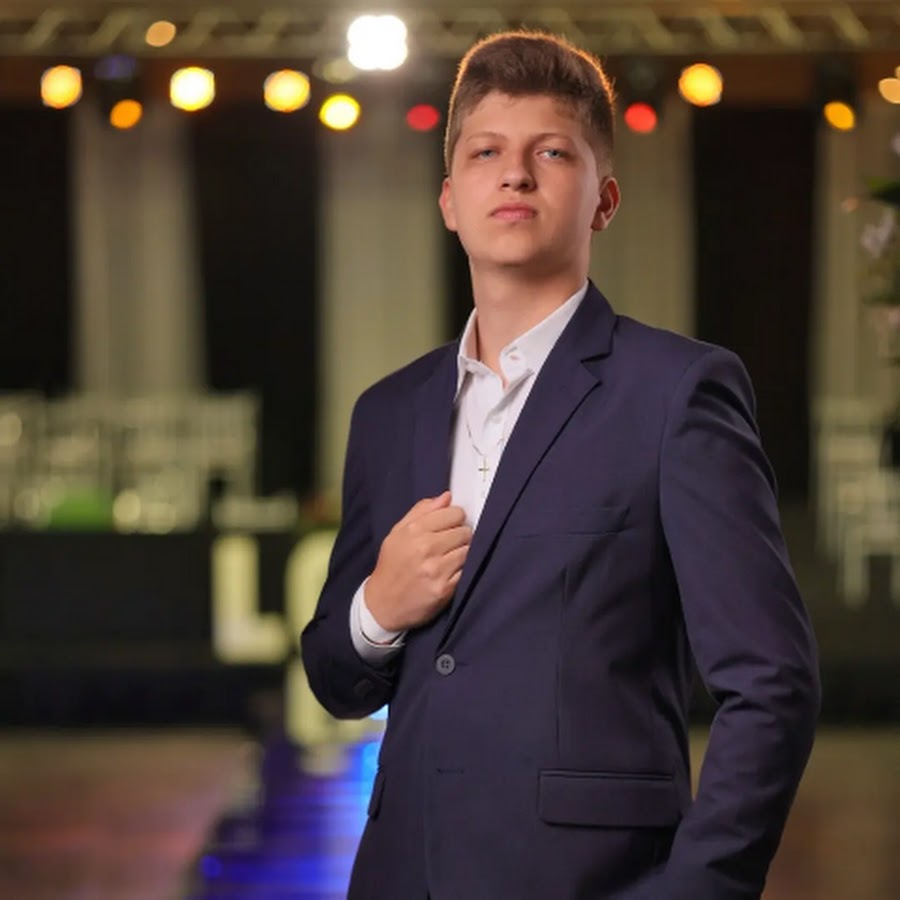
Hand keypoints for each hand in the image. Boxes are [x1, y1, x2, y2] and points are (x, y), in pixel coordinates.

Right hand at [365, 491, 471, 631]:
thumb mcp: (397, 533)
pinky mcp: (445, 589)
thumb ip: (422, 511)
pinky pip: (466, 571)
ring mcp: (436, 569)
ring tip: (450, 558)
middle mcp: (426, 548)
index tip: (451, 524)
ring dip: (463, 553)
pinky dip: (462, 570)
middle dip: (460, 535)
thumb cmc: (391, 565)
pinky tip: (450, 572)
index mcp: (414, 530)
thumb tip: (447, 497)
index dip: (455, 518)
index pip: (454, 513)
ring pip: (468, 550)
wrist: (383, 604)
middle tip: (451, 543)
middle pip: (464, 531)